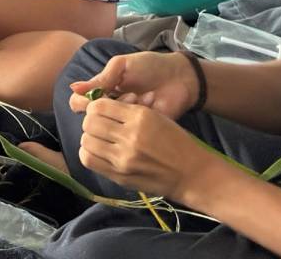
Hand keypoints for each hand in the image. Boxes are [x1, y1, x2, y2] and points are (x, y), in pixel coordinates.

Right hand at [69, 51, 198, 119]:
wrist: (180, 76)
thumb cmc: (149, 66)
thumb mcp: (122, 66)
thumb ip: (100, 78)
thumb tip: (73, 88)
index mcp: (102, 91)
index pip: (79, 103)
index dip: (84, 102)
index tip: (97, 96)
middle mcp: (110, 108)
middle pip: (93, 116)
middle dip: (110, 104)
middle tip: (130, 93)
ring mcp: (125, 120)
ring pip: (112, 122)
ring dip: (128, 106)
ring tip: (143, 96)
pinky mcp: (140, 128)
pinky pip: (131, 127)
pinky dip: (142, 111)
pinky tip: (153, 102)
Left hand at [79, 98, 215, 201]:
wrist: (194, 174)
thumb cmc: (177, 142)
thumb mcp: (156, 116)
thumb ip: (127, 111)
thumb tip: (97, 107)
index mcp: (140, 117)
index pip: (99, 106)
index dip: (95, 107)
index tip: (99, 111)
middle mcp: (130, 136)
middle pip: (90, 122)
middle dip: (91, 122)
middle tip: (98, 126)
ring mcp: (124, 158)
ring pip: (86, 140)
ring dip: (89, 138)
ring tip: (98, 139)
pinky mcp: (120, 176)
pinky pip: (89, 160)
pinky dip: (88, 153)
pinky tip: (97, 152)